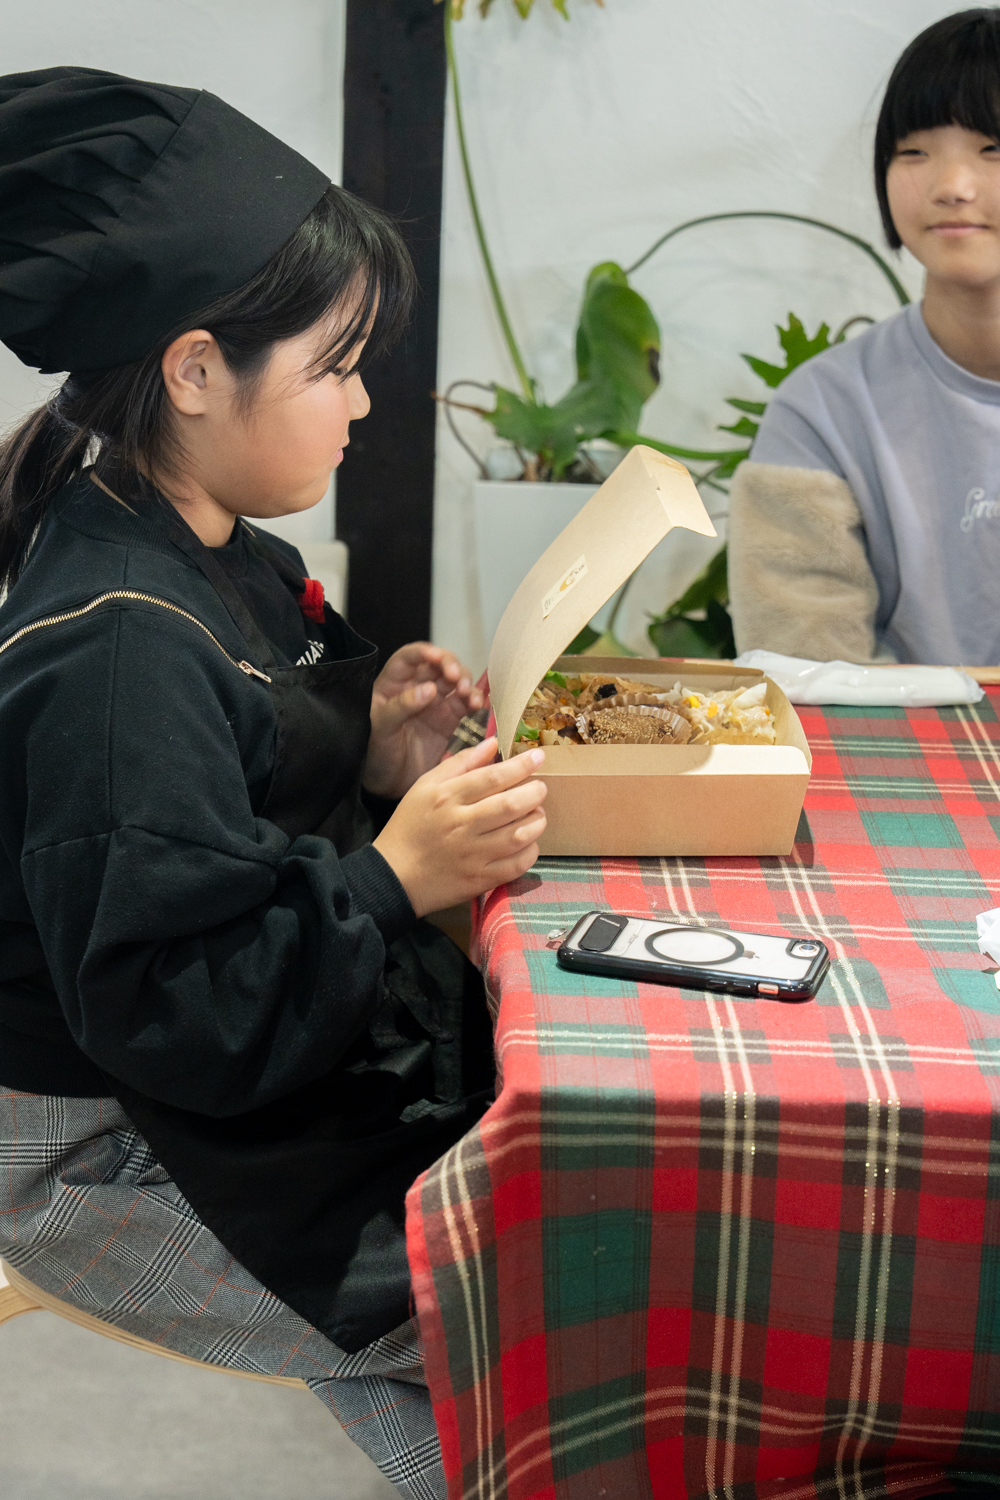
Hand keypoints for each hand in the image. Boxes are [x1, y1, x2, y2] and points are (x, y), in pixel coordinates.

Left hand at [363, 642, 483, 798]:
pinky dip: (474, 700)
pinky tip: (477, 704)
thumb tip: (428, 688)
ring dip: (465, 682)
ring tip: (467, 694)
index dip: (424, 652)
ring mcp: (435, 703)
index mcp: (393, 683)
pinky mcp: (450, 720)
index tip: (436, 656)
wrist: (387, 784)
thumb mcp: (380, 728)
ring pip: (455, 681)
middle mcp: (416, 688)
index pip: (410, 657)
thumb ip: (401, 706)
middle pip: (438, 665)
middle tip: (455, 678)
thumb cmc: (374, 753)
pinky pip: (465, 703)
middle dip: (450, 666)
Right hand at [373, 737, 546, 915]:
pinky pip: (516, 865)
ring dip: (537, 821)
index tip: (538, 757)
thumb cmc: (410, 826)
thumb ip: (460, 763)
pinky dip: (531, 851)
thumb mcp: (425, 786)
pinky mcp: (480, 879)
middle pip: (511, 805)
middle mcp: (462, 824)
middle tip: (540, 788)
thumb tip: (492, 744)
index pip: (492, 777)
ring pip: (519, 835)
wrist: (395, 875)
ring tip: (536, 814)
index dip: (521, 766)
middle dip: (535, 792)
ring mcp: (473, 854)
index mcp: (447, 798)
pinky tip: (528, 842)